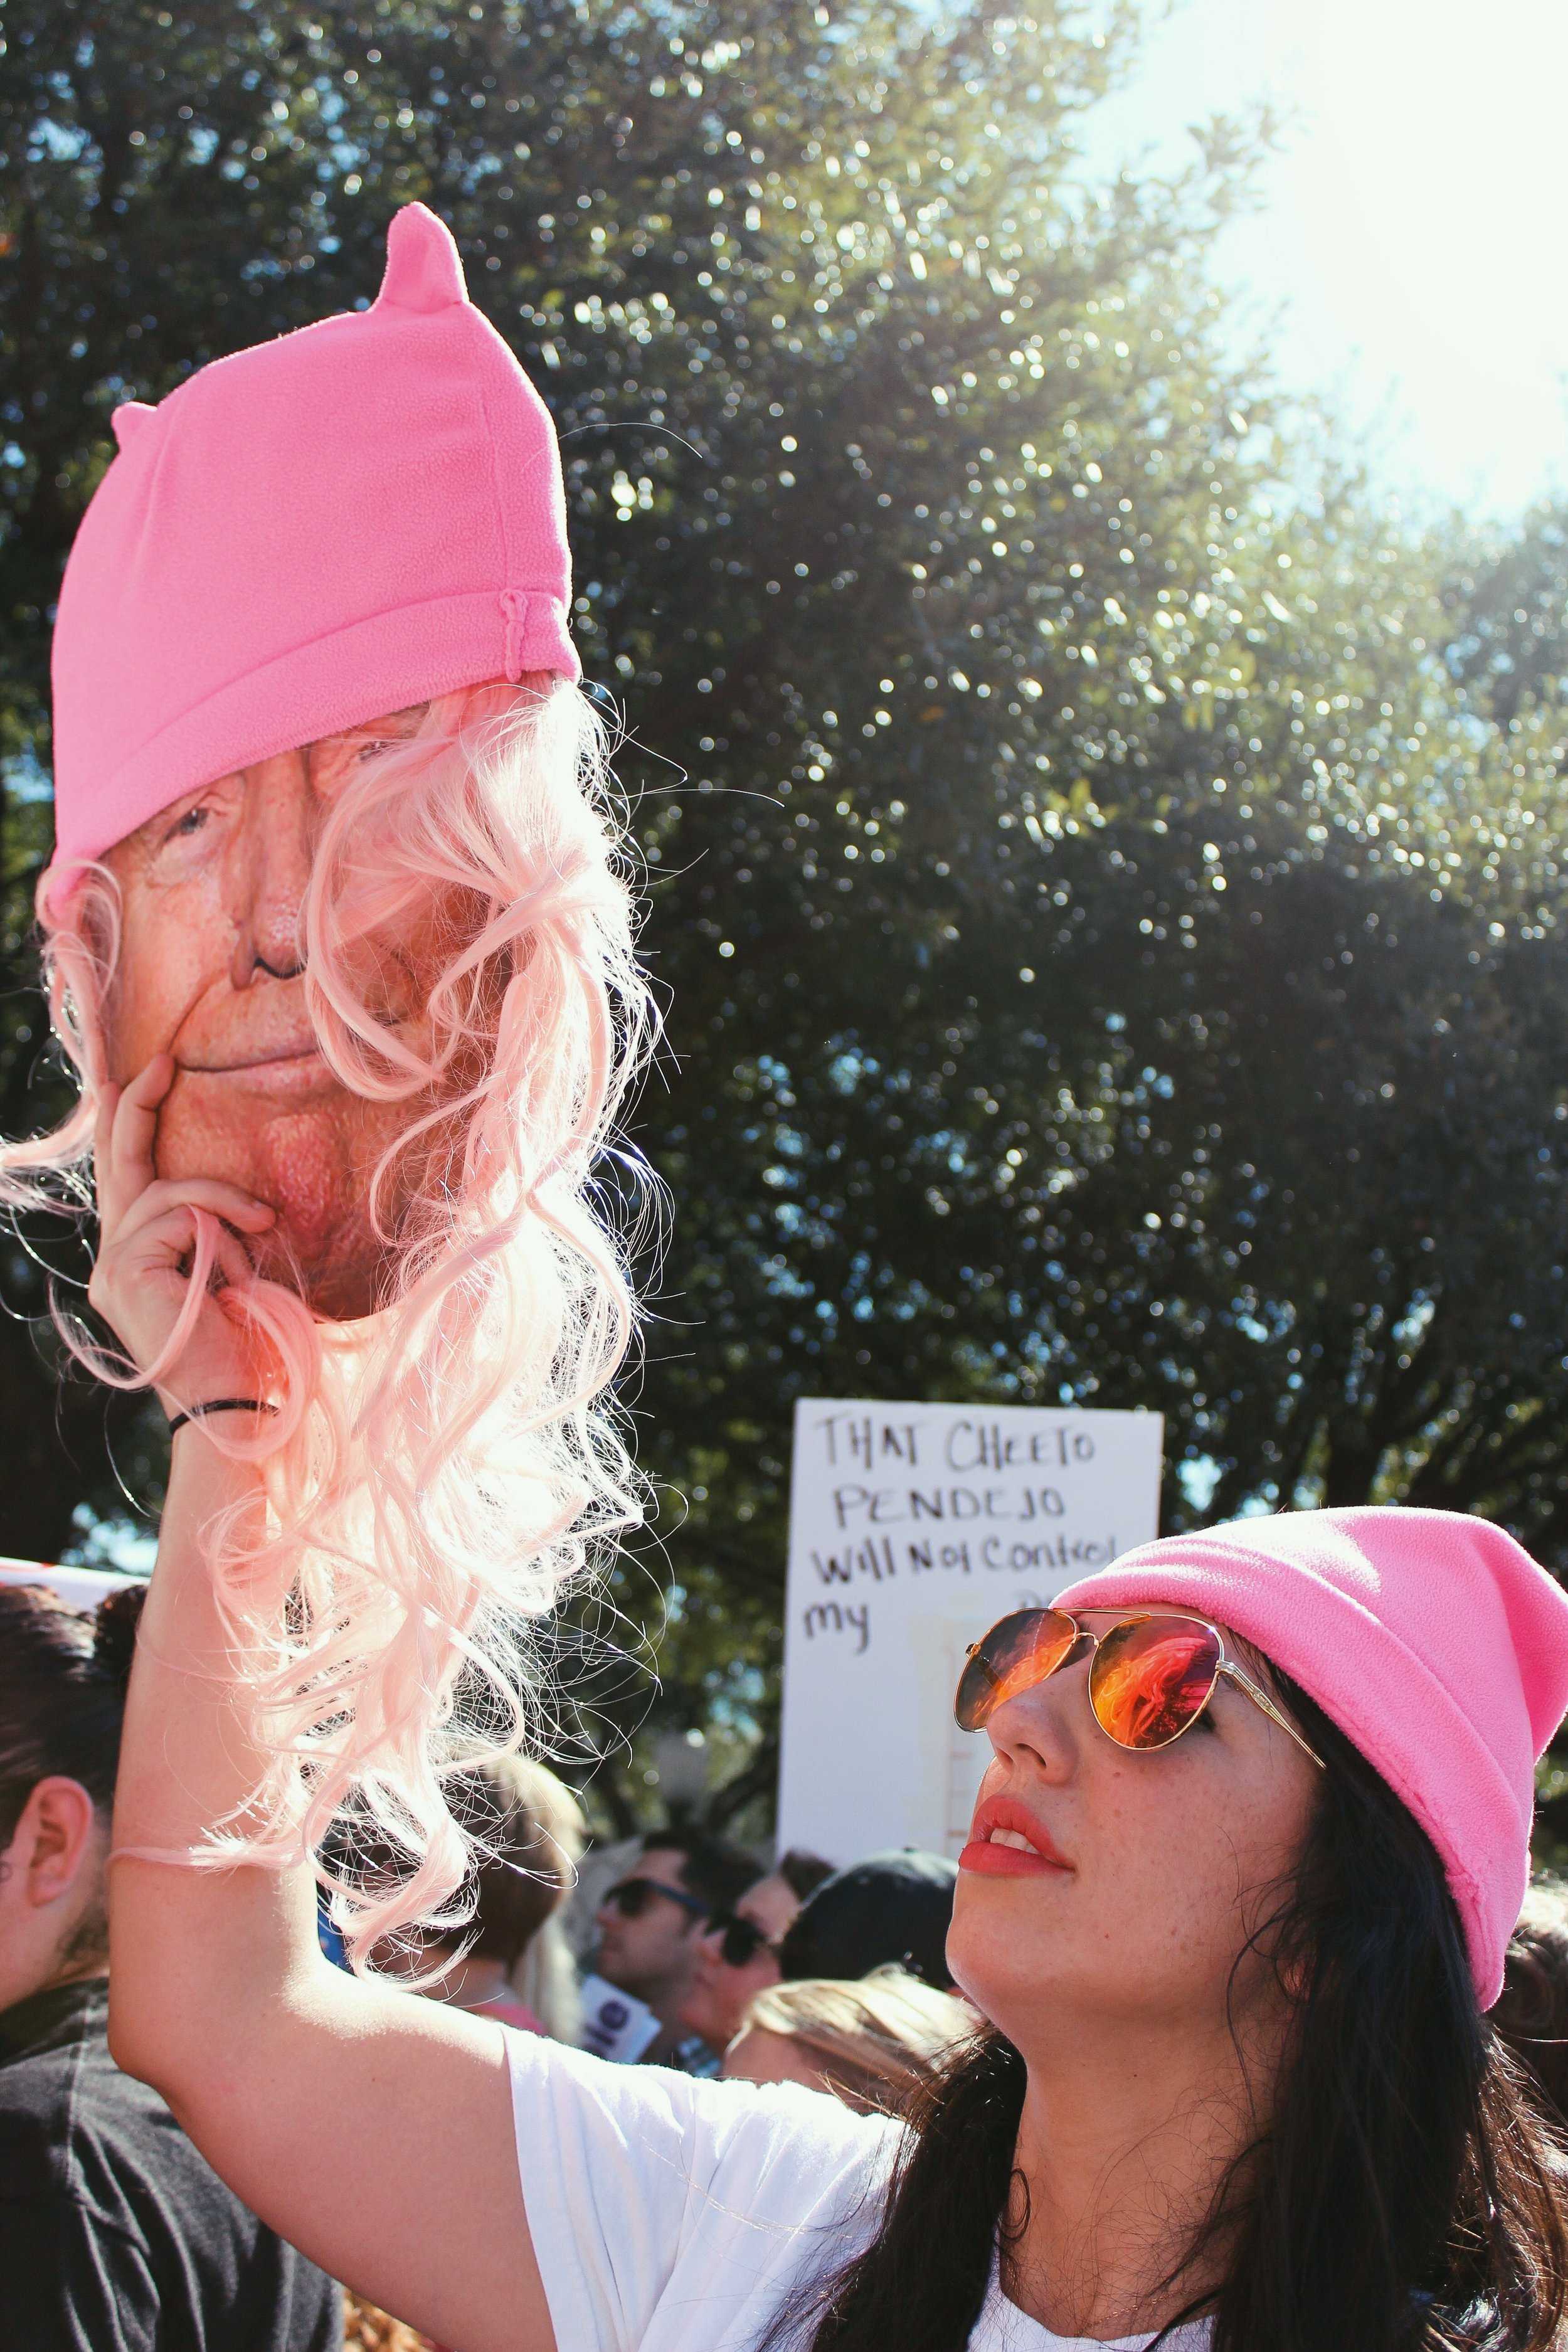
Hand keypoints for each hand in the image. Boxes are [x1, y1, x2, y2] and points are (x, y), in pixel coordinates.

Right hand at [88, 1054, 278, 1418]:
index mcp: (139, 1261)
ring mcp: (114, 1268)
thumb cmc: (250, 1347)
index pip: (126, 1182)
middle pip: (121, 1167)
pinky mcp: (126, 1271)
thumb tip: (230, 1200)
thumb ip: (214, 1230)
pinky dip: (224, 1234)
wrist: (240, 1404)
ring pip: (166, 1189)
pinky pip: (182, 1214)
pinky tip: (239, 1275)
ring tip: (263, 1229)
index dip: (124, 1128)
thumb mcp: (234, 1271)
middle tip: (161, 1062)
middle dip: (136, 1107)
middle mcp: (116, 1262)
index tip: (129, 1078)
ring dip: (225, 1204)